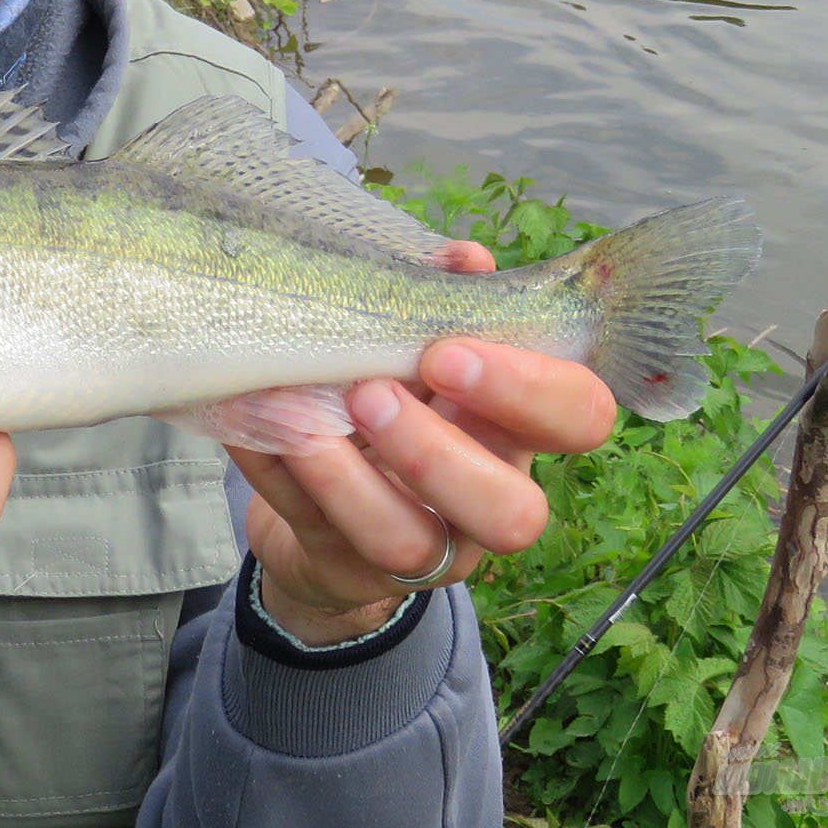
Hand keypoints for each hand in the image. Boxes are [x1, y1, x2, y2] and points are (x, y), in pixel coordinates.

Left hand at [229, 240, 619, 643]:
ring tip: (302, 418)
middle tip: (370, 393)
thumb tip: (465, 258)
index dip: (526, 390)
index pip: (578, 418)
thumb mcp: (416, 349)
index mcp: (514, 432)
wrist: (321, 495)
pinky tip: (249, 418)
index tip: (446, 352)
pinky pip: (313, 532)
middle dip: (436, 453)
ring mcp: (419, 549)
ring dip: (349, 477)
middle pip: (514, 514)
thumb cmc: (388, 398)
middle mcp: (484, 502)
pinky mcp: (346, 569)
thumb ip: (442, 302)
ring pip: (408, 543)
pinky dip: (275, 470)